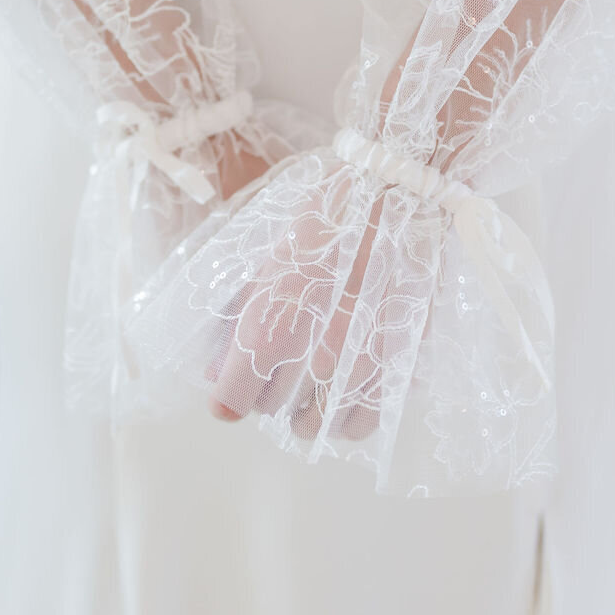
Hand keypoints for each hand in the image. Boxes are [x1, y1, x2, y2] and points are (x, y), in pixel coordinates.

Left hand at [206, 178, 381, 440]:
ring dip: (307, 411)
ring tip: (309, 386)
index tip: (231, 385)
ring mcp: (360, 366)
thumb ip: (240, 314)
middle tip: (274, 367)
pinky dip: (349, 416)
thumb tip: (214, 366)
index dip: (227, 395)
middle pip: (273, 409)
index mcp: (271, 326)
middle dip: (266, 391)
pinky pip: (365, 422)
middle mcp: (313, 356)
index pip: (232, 399)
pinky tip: (345, 393)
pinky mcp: (399, 364)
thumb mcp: (269, 256)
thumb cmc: (326, 212)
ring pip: (318, 425)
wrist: (397, 190)